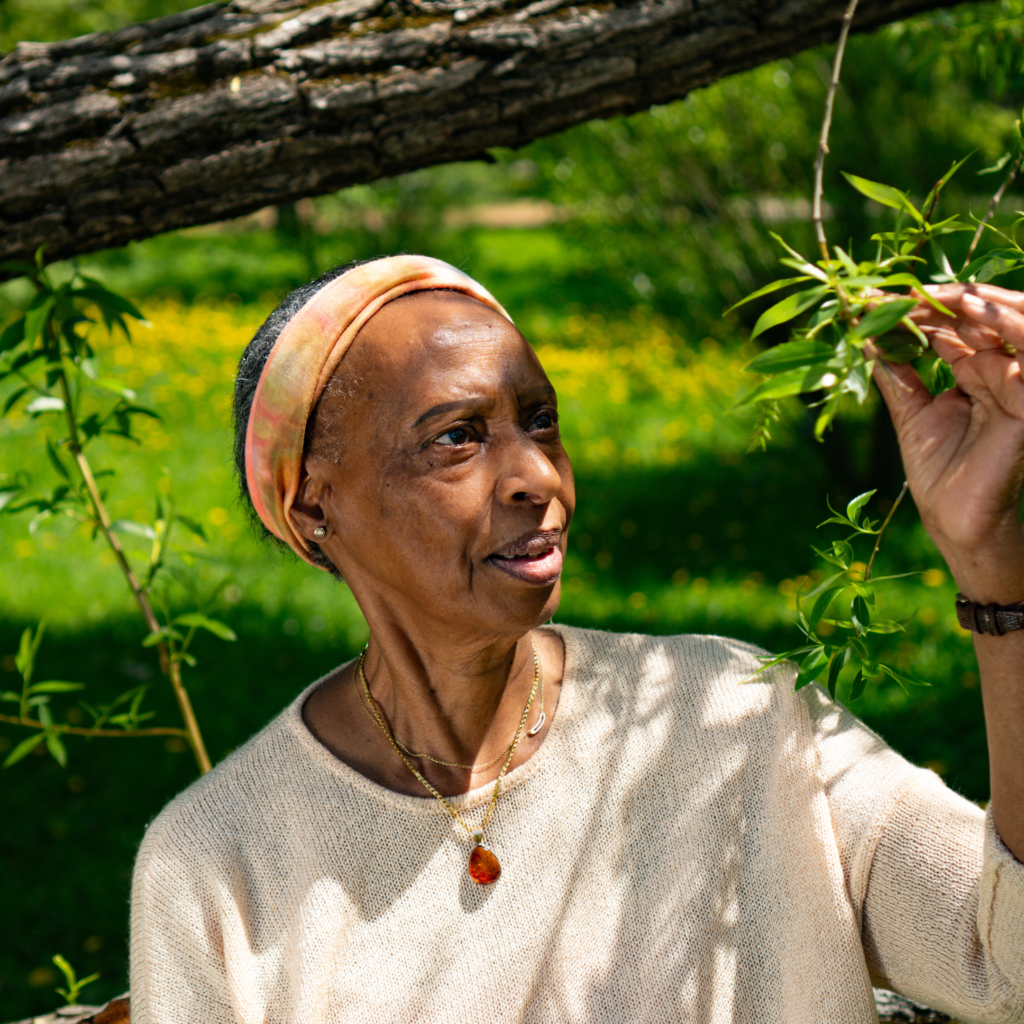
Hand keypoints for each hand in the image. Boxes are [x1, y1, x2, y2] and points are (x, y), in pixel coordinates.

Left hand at [871, 282, 1023, 602]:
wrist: (956, 522)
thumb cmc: (940, 473)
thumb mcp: (911, 414)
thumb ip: (894, 373)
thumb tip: (863, 334)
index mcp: (974, 370)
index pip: (952, 324)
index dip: (917, 307)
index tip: (874, 299)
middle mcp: (1002, 369)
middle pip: (980, 316)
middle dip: (942, 299)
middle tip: (899, 292)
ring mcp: (1020, 383)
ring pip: (1010, 322)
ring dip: (976, 302)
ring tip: (937, 293)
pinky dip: (1005, 325)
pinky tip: (973, 311)